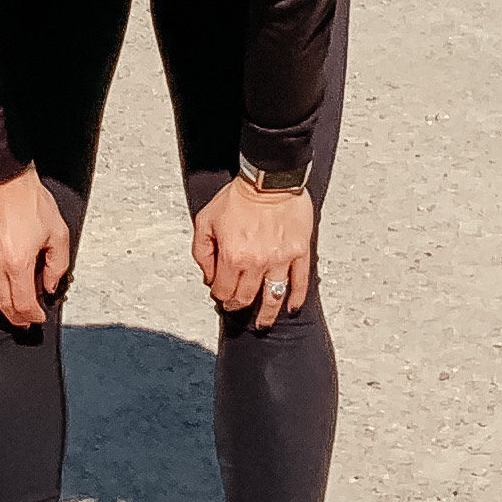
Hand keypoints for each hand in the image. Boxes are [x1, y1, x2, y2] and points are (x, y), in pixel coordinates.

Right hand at [0, 166, 71, 327]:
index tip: (36, 317)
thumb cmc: (29, 198)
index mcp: (17, 262)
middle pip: (0, 302)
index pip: (23, 303)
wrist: (3, 173)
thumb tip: (49, 285)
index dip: (31, 316)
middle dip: (13, 317)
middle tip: (20, 321)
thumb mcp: (58, 232)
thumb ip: (57, 265)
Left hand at [192, 177, 313, 326]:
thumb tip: (208, 276)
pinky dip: (296, 298)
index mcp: (232, 256)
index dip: (219, 296)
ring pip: (272, 297)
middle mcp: (257, 263)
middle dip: (238, 305)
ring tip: (263, 322)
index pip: (223, 290)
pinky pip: (300, 282)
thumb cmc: (237, 197)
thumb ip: (202, 252)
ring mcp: (281, 260)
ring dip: (266, 314)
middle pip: (246, 297)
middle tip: (237, 307)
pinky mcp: (299, 252)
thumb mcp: (205, 221)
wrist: (268, 179)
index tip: (220, 295)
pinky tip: (291, 307)